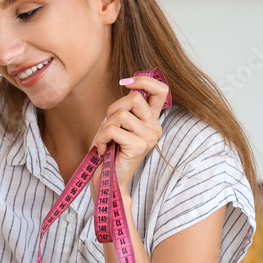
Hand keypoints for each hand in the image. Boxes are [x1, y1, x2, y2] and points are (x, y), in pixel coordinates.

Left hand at [92, 74, 169, 196]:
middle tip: (108, 128)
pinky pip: (113, 130)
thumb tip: (129, 84)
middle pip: (134, 98)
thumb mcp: (118, 124)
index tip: (126, 82)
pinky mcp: (139, 146)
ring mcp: (149, 137)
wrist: (107, 181)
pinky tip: (103, 150)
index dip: (144, 80)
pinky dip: (101, 139)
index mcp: (152, 121)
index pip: (161, 90)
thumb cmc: (109, 152)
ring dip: (105, 127)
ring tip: (106, 141)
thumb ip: (126, 107)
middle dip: (113, 109)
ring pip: (121, 114)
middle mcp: (155, 128)